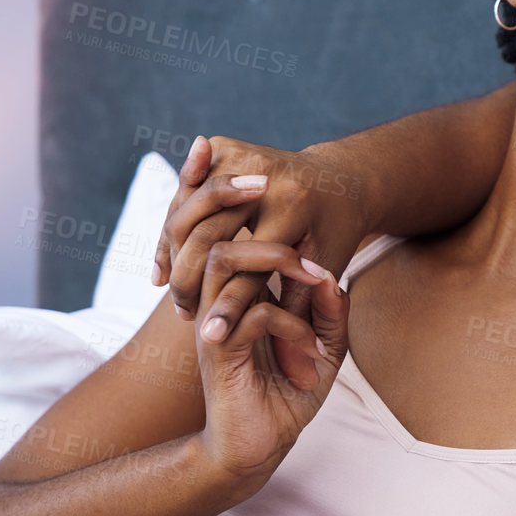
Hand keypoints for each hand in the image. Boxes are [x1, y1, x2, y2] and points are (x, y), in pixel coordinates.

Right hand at [152, 136, 367, 332]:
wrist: (346, 177)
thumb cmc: (341, 231)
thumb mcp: (330, 265)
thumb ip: (304, 306)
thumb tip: (288, 368)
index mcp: (294, 207)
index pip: (250, 266)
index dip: (229, 307)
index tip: (211, 338)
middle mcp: (268, 177)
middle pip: (207, 238)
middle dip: (189, 281)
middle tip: (184, 315)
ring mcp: (247, 155)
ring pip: (189, 212)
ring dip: (174, 252)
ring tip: (173, 292)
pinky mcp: (231, 147)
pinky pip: (188, 189)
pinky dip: (175, 224)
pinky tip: (169, 259)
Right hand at [195, 245, 348, 486]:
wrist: (258, 449)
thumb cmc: (287, 396)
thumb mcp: (325, 351)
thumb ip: (332, 315)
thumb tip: (334, 276)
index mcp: (241, 299)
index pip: (244, 242)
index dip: (281, 231)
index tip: (326, 243)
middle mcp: (221, 305)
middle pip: (224, 239)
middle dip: (275, 238)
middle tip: (317, 264)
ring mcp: (216, 325)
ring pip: (225, 262)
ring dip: (279, 265)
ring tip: (317, 285)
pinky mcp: (219, 352)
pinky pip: (256, 314)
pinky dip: (295, 324)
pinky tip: (316, 351)